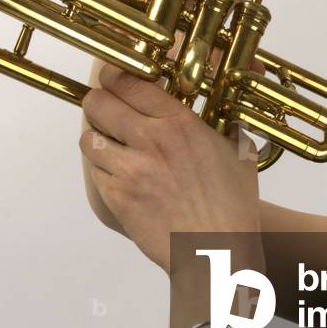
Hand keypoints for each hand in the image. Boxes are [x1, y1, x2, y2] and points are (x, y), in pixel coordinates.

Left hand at [78, 64, 261, 273]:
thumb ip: (225, 125)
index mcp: (179, 124)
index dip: (114, 76)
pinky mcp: (117, 198)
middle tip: (107, 110)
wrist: (216, 251)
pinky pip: (95, 172)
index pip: (128, 81)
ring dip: (97, 138)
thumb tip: (227, 111)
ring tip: (111, 145)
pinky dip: (102, 170)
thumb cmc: (232, 205)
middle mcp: (149, 141)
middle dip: (98, 103)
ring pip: (88, 139)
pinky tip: (120, 175)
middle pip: (97, 103)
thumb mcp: (238, 153)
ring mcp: (129, 171)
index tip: (114, 78)